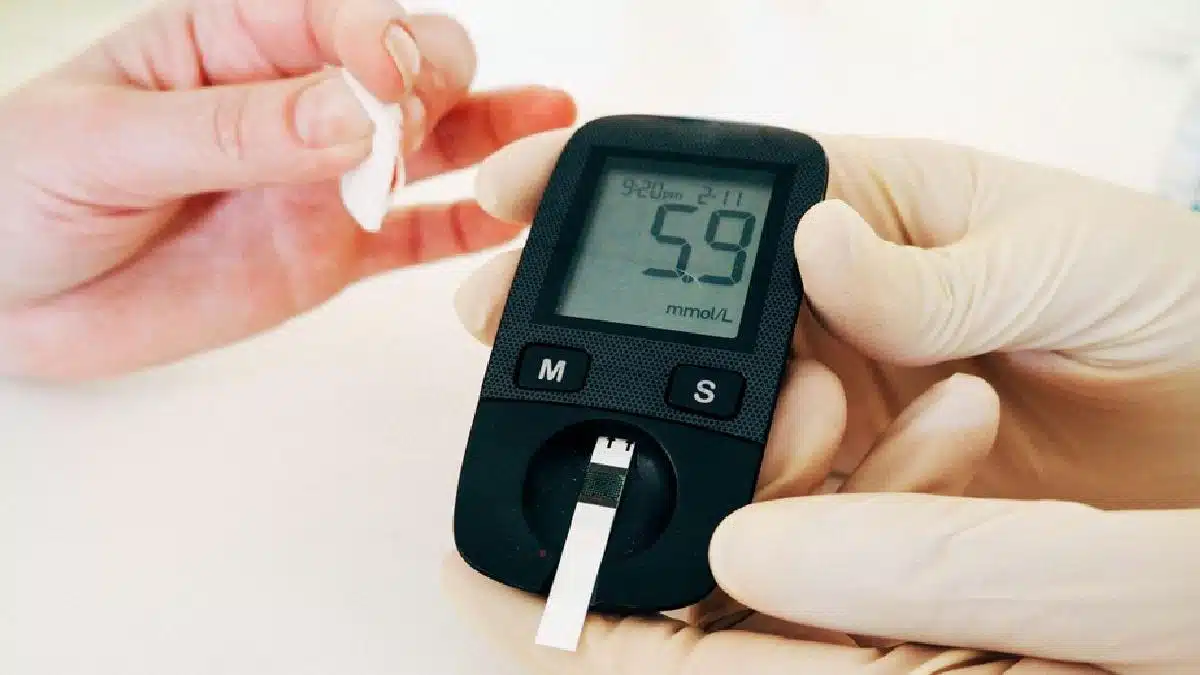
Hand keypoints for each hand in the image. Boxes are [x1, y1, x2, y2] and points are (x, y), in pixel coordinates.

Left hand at [0, 0, 575, 379]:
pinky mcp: (329, 252)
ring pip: (433, 144)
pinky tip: (506, 221)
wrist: (3, 305)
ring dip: (492, 137)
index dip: (380, 40)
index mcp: (233, 41)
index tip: (384, 84)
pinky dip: (465, 231)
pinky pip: (416, 235)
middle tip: (412, 138)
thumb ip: (232, 129)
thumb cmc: (16, 194)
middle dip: (435, 89)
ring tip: (542, 140)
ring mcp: (320, 180)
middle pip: (410, 68)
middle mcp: (294, 104)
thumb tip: (344, 114)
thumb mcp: (107, 144)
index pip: (340, 15)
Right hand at [441, 129, 1199, 672]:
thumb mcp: (1059, 255)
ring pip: (724, 405)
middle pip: (682, 305)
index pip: (713, 187)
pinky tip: (901, 446)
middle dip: (586, 308)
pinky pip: (805, 490)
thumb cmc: (1175, 294)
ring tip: (806, 415)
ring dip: (715, 416)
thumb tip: (813, 247)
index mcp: (868, 206)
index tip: (512, 188)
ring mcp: (849, 389)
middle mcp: (840, 299)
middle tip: (501, 321)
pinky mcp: (875, 476)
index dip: (608, 182)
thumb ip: (930, 270)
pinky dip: (815, 486)